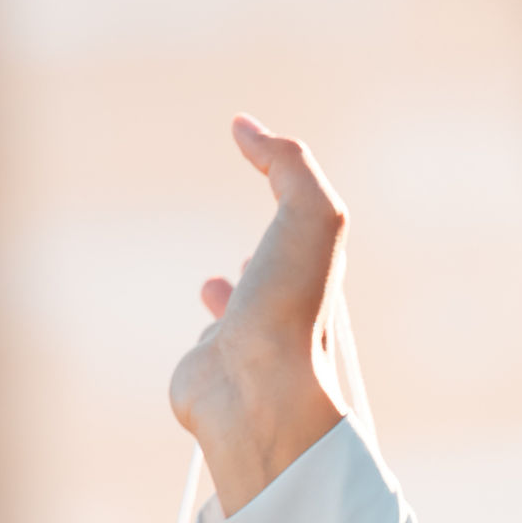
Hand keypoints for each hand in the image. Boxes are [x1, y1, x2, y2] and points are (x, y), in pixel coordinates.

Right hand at [168, 115, 350, 515]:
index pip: (309, 240)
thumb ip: (288, 165)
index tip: (268, 174)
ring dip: (233, 302)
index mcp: (317, 284)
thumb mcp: (309, 213)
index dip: (293, 201)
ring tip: (218, 286)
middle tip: (253, 255)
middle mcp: (288, 320)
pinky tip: (204, 338)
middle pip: (278, 285)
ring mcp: (249, 351)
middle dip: (266, 263)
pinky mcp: (210, 378)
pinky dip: (206, 337)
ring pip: (242, 322)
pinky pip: (209, 355)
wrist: (260, 396)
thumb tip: (246, 127)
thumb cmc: (292, 307)